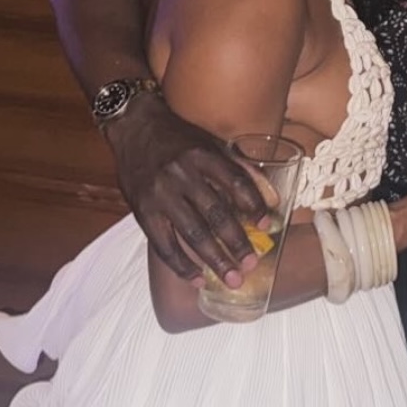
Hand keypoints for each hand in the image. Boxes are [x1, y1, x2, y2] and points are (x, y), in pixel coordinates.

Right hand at [104, 91, 266, 286]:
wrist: (134, 127)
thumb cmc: (179, 139)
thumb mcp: (211, 143)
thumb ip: (241, 168)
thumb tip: (272, 197)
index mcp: (204, 155)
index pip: (236, 182)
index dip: (253, 205)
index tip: (266, 225)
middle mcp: (182, 174)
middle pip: (215, 214)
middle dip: (236, 242)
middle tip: (252, 264)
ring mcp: (160, 195)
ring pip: (192, 233)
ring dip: (215, 259)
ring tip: (232, 278)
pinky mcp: (143, 211)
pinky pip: (164, 245)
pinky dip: (181, 265)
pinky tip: (197, 278)